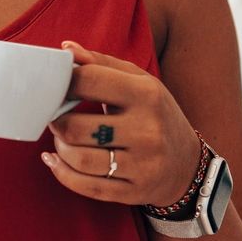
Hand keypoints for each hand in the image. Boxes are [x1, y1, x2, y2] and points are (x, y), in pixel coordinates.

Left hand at [39, 38, 199, 206]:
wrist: (187, 164)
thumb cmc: (155, 115)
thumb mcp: (139, 83)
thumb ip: (101, 64)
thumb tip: (65, 49)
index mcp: (147, 94)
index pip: (88, 81)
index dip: (62, 83)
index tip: (56, 89)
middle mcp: (147, 130)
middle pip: (75, 127)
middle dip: (56, 122)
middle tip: (55, 118)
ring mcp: (141, 164)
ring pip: (78, 159)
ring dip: (59, 148)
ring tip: (61, 139)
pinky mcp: (133, 191)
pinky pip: (86, 186)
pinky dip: (61, 173)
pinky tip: (54, 162)